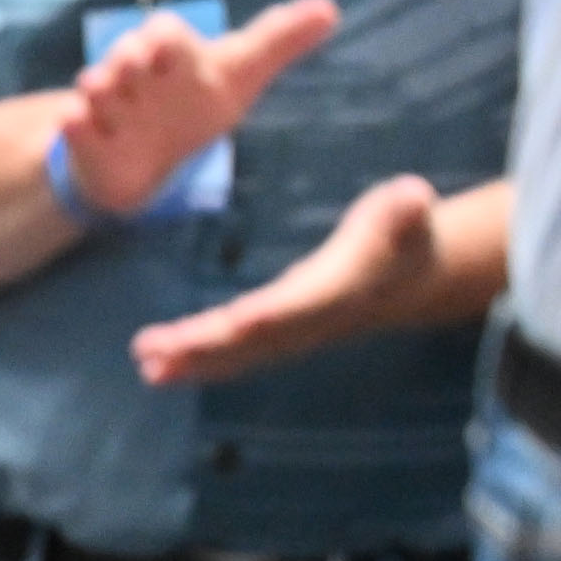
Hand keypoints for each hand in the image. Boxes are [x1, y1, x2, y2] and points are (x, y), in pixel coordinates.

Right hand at [62, 0, 338, 218]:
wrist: (144, 152)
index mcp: (171, 52)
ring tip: (106, 98)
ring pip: (97, 88)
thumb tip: (331, 10)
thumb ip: (277, 41)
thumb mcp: (240, 73)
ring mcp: (107, 102)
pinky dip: (77, 124)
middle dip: (127, 59)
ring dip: (103, 91)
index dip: (165, 38)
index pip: (165, 32)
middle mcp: (136, 71)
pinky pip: (73, 125)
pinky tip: (83, 124)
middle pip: (125, 53)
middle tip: (134, 67)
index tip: (166, 47)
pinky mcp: (84, 135)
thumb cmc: (193, 102)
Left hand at [131, 173, 476, 386]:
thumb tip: (414, 194)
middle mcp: (306, 321)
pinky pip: (230, 352)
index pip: (296, 307)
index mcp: (334, 292)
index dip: (266, 316)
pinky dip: (194, 360)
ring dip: (189, 360)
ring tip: (146, 365)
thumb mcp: (408, 213)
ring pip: (235, 352)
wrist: (409, 278)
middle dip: (204, 346)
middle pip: (251, 339)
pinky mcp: (272, 334)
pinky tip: (154, 365)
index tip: (231, 322)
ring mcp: (288, 333)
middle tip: (154, 352)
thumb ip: (405, 208)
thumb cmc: (402, 233)